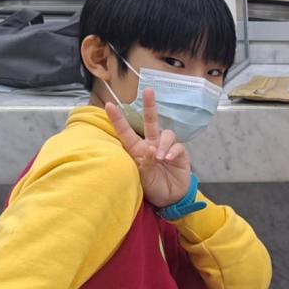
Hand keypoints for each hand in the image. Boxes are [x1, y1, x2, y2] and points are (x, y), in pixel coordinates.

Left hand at [106, 90, 192, 208]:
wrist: (170, 198)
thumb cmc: (153, 187)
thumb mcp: (143, 178)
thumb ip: (146, 163)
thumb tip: (151, 149)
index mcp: (137, 150)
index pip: (126, 132)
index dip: (118, 119)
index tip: (108, 105)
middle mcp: (152, 144)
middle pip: (151, 121)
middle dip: (150, 105)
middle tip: (148, 90)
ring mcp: (166, 148)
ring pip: (166, 133)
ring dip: (163, 144)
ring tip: (159, 158)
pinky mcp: (180, 154)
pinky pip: (177, 146)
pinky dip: (171, 151)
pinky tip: (167, 159)